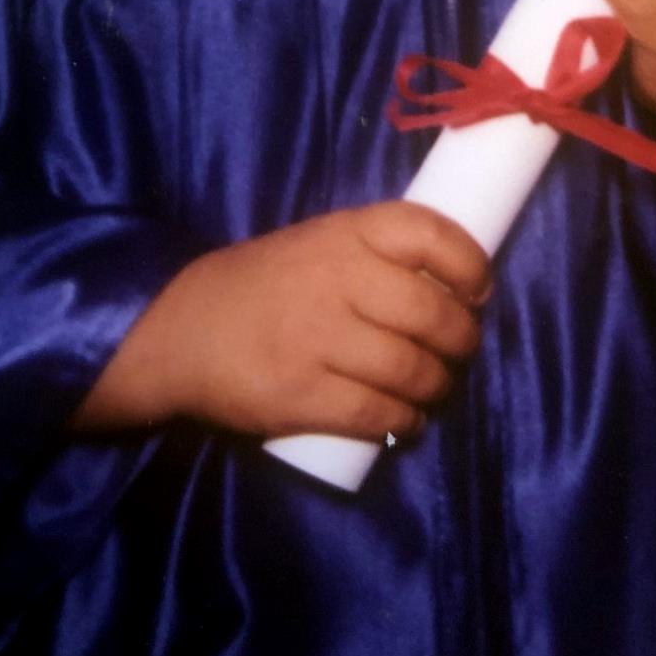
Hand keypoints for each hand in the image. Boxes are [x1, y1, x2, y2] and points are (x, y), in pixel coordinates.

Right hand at [73, 201, 490, 443]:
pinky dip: (404, 422)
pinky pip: (376, 414)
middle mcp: (336, 280)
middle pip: (432, 313)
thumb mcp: (314, 242)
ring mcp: (318, 339)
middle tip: (459, 350)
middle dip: (461, 340)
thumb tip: (448, 283)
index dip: (468, 263)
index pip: (429, 233)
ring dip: (436, 387)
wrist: (177, 330)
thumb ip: (370, 253)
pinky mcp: (300, 396)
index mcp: (343, 232)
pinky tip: (406, 422)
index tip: (477, 290)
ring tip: (432, 389)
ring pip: (411, 370)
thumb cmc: (260, 284)